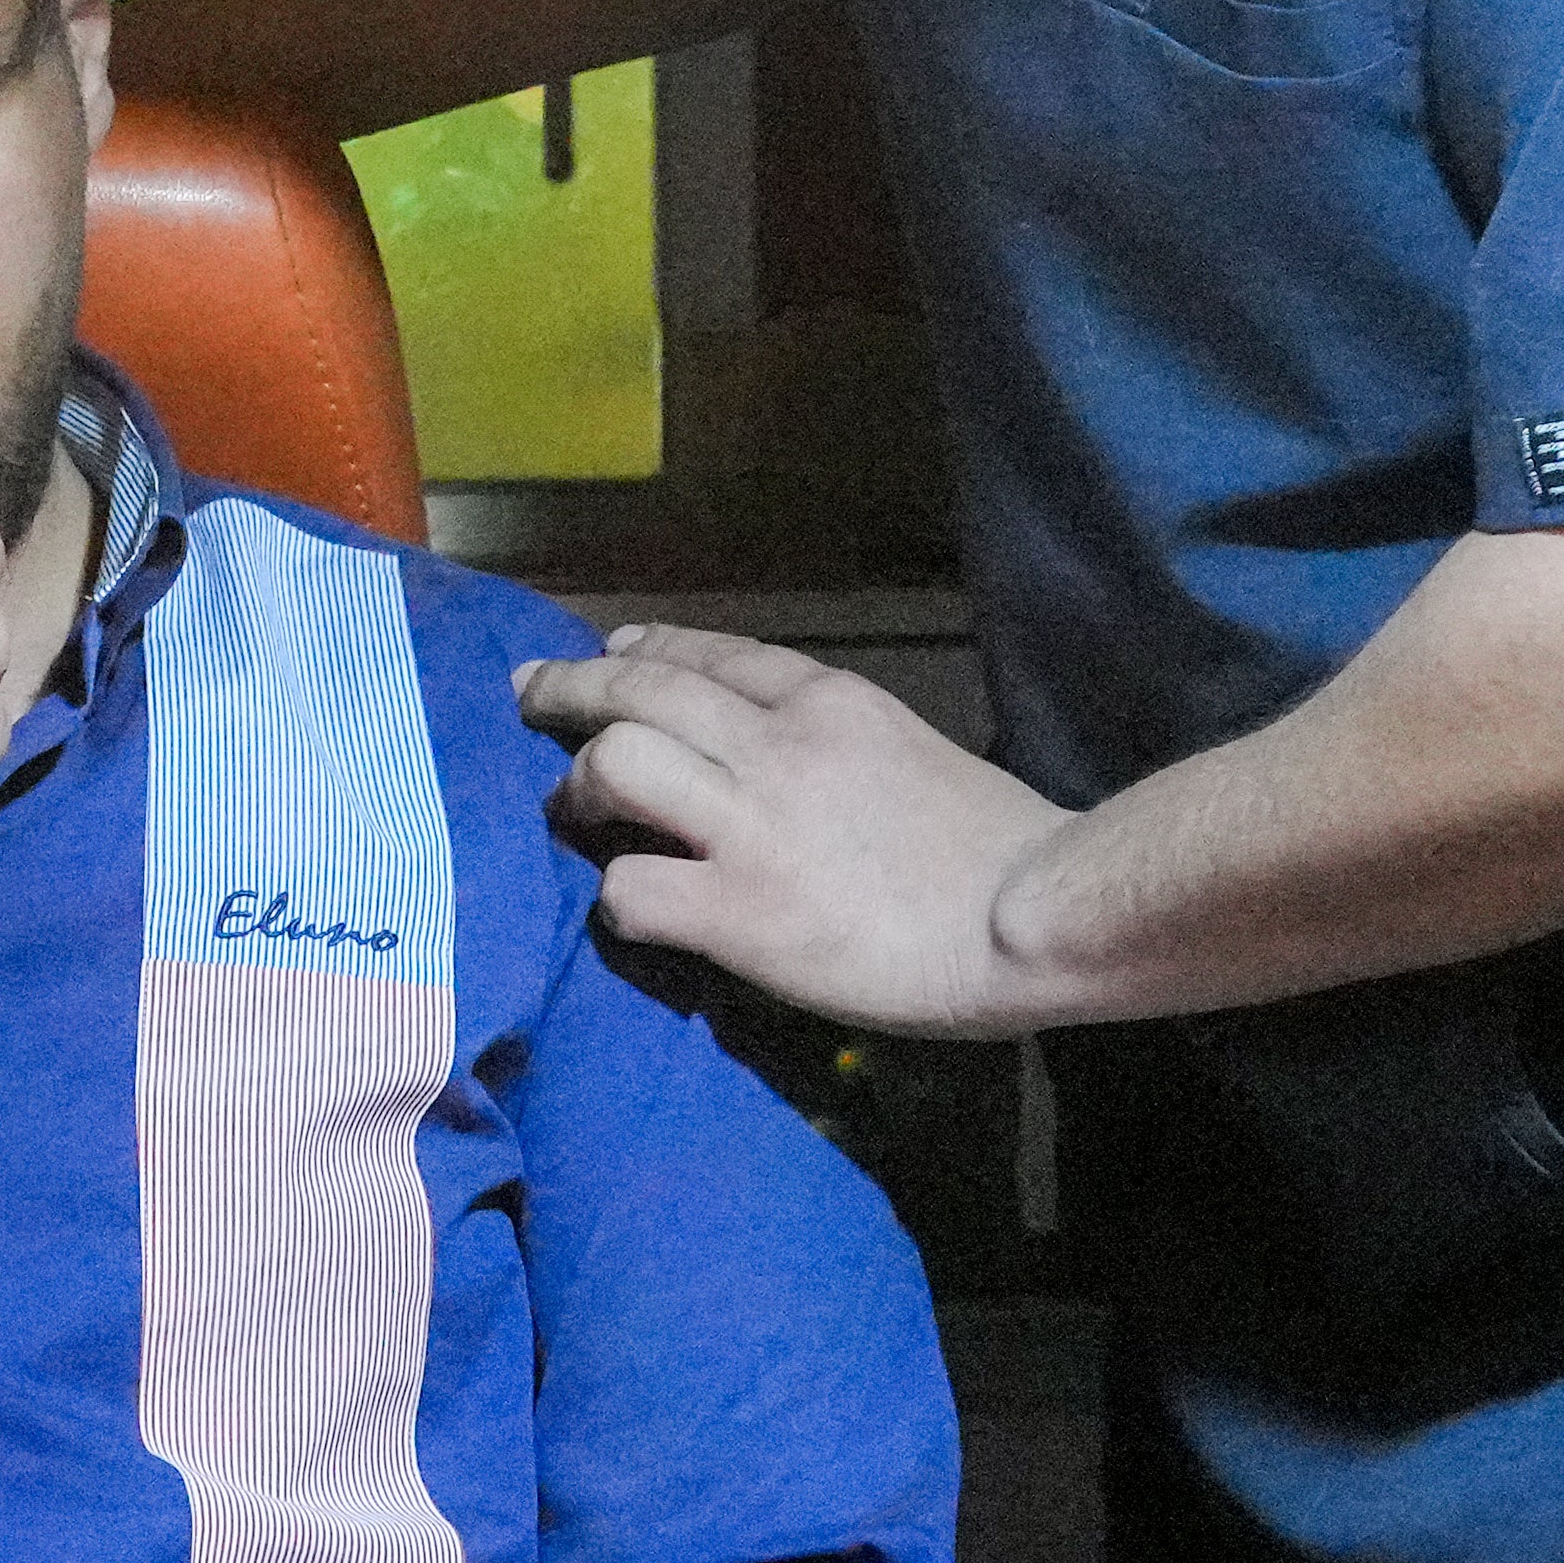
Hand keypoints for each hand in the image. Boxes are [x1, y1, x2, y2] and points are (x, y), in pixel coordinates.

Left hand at [516, 624, 1064, 1035]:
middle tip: (529, 693)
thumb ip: (840, 746)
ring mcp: (751, 827)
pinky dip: (617, 895)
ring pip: (614, 763)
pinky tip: (632, 906)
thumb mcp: (914, 750)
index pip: (711, 654)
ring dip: (578, 786)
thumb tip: (788, 759)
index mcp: (827, 704)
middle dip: (569, 688)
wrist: (1034, 914)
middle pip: (639, 689)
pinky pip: (632, 888)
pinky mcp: (740, 913)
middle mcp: (777, 746)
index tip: (609, 651)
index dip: (648, 648)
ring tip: (571, 810)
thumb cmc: (999, 846)